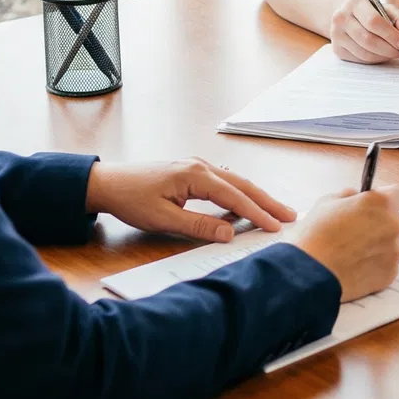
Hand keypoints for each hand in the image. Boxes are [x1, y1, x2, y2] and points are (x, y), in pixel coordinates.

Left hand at [84, 158, 295, 241]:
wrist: (108, 182)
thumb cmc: (132, 200)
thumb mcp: (163, 219)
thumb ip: (198, 226)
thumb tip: (229, 233)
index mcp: (195, 175)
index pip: (235, 196)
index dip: (257, 213)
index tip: (276, 227)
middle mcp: (201, 165)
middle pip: (243, 184)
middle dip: (267, 201)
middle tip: (290, 216)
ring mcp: (198, 166)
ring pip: (236, 181)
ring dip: (257, 196)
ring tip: (276, 211)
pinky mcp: (193, 171)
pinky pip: (225, 181)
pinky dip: (241, 193)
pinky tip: (247, 204)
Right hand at [286, 185, 398, 301]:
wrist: (308, 274)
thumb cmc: (314, 237)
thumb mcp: (326, 203)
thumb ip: (348, 196)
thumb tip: (355, 197)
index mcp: (380, 203)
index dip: (386, 199)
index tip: (376, 207)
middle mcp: (393, 225)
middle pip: (395, 221)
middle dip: (380, 224)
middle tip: (357, 233)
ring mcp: (394, 251)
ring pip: (392, 244)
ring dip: (379, 246)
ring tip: (352, 254)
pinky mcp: (391, 274)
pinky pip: (388, 265)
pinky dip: (376, 266)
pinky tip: (355, 267)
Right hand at [331, 0, 398, 62]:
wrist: (346, 16)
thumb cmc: (371, 12)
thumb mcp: (388, 9)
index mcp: (355, 4)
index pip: (373, 21)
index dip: (390, 34)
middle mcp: (341, 18)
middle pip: (368, 39)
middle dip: (388, 48)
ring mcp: (336, 35)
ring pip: (364, 53)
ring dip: (383, 56)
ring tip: (393, 53)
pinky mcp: (337, 49)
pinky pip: (359, 59)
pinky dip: (374, 60)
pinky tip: (382, 55)